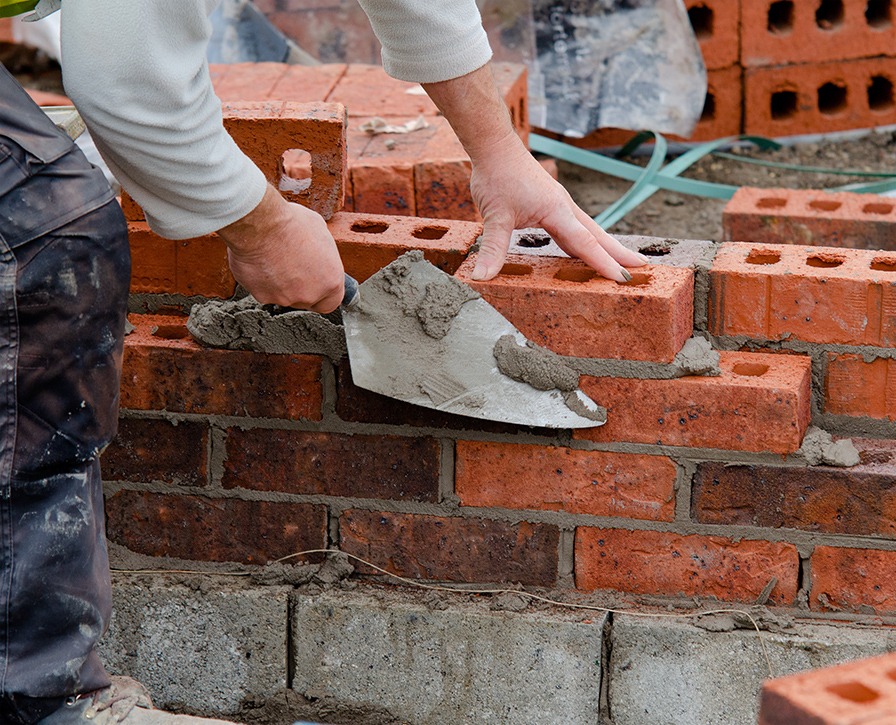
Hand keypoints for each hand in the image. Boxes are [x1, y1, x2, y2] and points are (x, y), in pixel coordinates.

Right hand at [218, 185, 344, 312]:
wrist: (261, 225)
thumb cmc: (292, 223)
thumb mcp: (321, 232)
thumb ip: (323, 254)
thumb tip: (318, 254)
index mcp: (330, 281)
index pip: (331, 302)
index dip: (323, 294)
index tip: (316, 284)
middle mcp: (310, 295)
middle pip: (306, 299)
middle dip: (300, 286)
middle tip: (292, 266)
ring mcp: (286, 298)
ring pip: (284, 296)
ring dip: (281, 283)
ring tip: (275, 260)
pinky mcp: (263, 297)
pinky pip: (264, 292)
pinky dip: (262, 281)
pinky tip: (261, 263)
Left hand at [469, 132, 647, 281]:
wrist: (495, 147)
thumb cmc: (497, 176)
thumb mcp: (494, 216)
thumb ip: (492, 248)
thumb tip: (482, 276)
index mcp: (557, 210)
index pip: (584, 243)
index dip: (603, 263)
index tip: (622, 279)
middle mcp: (564, 207)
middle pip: (597, 235)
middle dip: (619, 253)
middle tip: (643, 269)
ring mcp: (560, 205)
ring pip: (588, 230)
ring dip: (606, 246)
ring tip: (623, 262)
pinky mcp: (551, 204)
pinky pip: (575, 227)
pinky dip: (586, 241)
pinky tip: (586, 250)